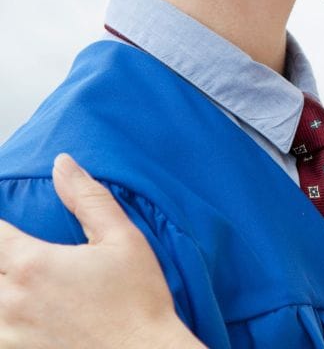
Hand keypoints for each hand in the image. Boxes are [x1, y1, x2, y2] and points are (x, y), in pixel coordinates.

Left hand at [0, 154, 202, 348]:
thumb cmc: (138, 300)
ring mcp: (8, 335)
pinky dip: (4, 323)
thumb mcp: (123, 239)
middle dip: (0, 256)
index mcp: (32, 264)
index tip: (6, 225)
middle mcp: (9, 301)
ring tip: (12, 285)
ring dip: (0, 291)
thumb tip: (62, 163)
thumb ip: (87, 199)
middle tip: (17, 258)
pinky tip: (16, 317)